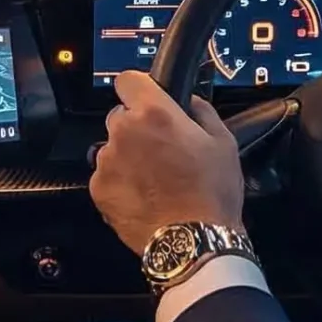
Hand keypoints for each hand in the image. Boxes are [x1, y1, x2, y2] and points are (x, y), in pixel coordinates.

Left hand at [89, 71, 244, 256]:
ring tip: (154, 179)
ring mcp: (107, 161)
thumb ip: (201, 111)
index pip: (128, 79)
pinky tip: (143, 196)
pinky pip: (106, 175)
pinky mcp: (98, 188)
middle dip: (137, 127)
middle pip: (120, 116)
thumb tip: (188, 101)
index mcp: (154, 113)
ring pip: (113, 147)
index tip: (147, 99)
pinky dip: (120, 181)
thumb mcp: (223, 142)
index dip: (139, 88)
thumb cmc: (212, 193)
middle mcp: (123, 132)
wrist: (193, 242)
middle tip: (161, 149)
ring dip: (128, 156)